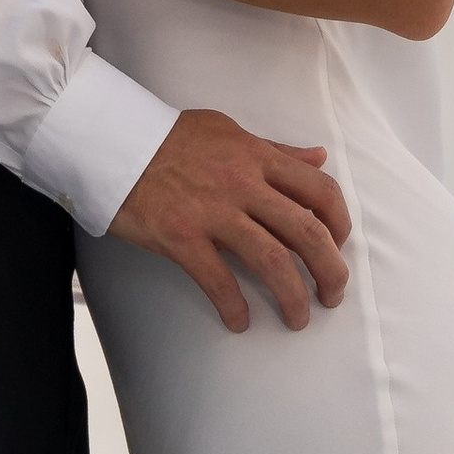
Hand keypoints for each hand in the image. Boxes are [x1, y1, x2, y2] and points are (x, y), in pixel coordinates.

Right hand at [109, 110, 350, 333]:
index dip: (340, 223)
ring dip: (293, 297)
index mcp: (257, 157)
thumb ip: (276, 150)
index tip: (340, 245)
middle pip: (306, 232)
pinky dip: (235, 307)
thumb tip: (320, 157)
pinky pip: (219, 280)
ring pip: (272, 261)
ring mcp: (213, 211)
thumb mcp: (229, 131)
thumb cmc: (171, 138)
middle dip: (330, 270)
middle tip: (333, 295)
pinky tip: (240, 322)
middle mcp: (243, 184)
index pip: (320, 191)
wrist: (113, 141)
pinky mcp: (181, 236)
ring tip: (298, 317)